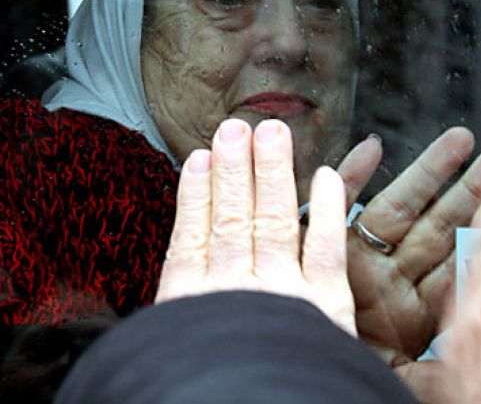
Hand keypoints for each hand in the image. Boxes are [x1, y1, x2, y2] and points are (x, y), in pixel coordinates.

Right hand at [156, 118, 355, 334]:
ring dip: (270, 173)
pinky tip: (325, 178)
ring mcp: (279, 292)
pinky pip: (325, 246)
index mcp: (189, 305)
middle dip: (232, 170)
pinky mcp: (323, 304)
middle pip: (232, 219)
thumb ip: (174, 316)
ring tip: (270, 133)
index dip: (197, 194)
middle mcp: (233, 290)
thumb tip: (154, 281)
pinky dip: (327, 210)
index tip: (200, 159)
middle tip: (234, 129)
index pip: (191, 237)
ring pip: (274, 221)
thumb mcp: (170, 352)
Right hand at [337, 128, 480, 400]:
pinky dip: (351, 177)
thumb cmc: (363, 377)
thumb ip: (448, 338)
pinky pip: (337, 210)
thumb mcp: (417, 376)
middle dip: (471, 188)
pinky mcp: (322, 253)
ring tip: (459, 140)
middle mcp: (389, 284)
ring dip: (428, 173)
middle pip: (438, 226)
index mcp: (415, 312)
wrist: (312, 381)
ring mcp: (358, 267)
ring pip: (398, 210)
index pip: (461, 258)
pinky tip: (370, 149)